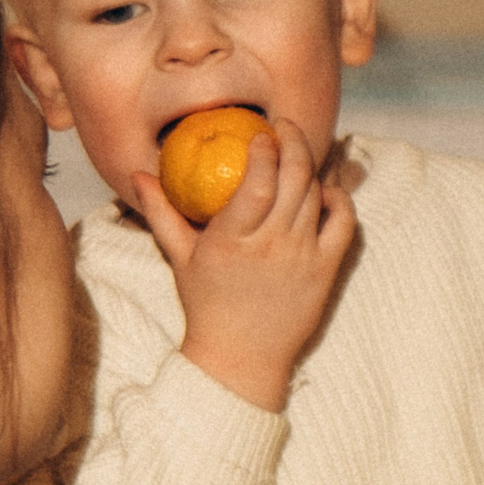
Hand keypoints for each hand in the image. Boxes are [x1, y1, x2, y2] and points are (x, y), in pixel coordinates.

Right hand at [131, 119, 354, 411]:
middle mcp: (270, 246)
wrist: (241, 357)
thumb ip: (161, 212)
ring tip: (296, 156)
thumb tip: (139, 173)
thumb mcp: (179, 257)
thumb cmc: (206, 304)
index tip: (259, 132)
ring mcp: (302, 258)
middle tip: (284, 127)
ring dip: (309, 167)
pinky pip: (344, 223)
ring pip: (316, 195)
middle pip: (293, 178)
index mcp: (230, 240)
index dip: (264, 148)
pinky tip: (325, 191)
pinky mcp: (325, 271)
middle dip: (292, 141)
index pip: (256, 181)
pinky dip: (339, 199)